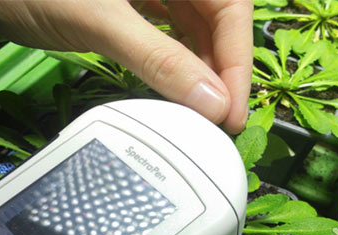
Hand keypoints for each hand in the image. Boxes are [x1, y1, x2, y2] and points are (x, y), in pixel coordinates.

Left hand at [0, 0, 252, 132]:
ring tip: (203, 110)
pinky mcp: (135, 8)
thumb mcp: (101, 20)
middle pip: (217, 19)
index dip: (236, 60)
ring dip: (202, 71)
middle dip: (222, 70)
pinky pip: (170, 37)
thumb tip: (209, 101)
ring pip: (195, 31)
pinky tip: (179, 88)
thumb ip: (158, 58)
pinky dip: (178, 65)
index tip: (231, 109)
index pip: (229, 5)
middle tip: (220, 119)